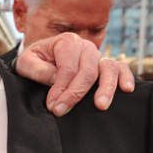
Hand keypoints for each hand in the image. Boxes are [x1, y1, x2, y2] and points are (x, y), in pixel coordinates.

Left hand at [15, 33, 134, 115]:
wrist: (41, 56)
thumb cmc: (34, 60)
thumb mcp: (26, 62)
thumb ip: (38, 70)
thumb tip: (55, 79)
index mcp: (66, 42)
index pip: (68, 68)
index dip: (60, 89)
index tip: (53, 105)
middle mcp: (85, 46)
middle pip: (87, 71)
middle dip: (75, 94)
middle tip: (62, 111)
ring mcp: (97, 55)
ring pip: (108, 70)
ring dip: (105, 88)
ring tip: (100, 105)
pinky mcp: (105, 64)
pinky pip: (121, 68)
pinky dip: (126, 77)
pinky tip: (127, 89)